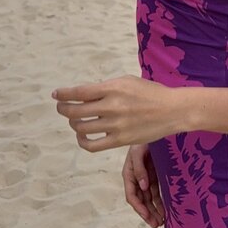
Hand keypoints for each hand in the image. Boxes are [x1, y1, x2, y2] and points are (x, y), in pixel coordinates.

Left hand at [51, 75, 181, 149]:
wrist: (172, 110)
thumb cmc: (150, 92)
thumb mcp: (128, 81)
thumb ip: (106, 87)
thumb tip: (84, 94)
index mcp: (114, 88)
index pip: (79, 92)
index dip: (64, 94)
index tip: (56, 94)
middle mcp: (112, 106)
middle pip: (76, 111)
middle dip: (63, 109)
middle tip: (62, 107)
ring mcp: (115, 125)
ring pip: (81, 127)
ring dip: (73, 124)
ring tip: (75, 120)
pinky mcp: (120, 141)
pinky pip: (92, 145)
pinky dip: (82, 140)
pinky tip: (82, 135)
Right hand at [123, 145, 164, 227]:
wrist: (153, 128)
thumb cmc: (142, 139)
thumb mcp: (138, 152)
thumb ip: (139, 169)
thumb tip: (143, 187)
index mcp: (129, 174)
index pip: (132, 196)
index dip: (139, 207)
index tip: (147, 216)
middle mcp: (137, 179)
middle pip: (141, 201)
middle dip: (147, 214)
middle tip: (156, 224)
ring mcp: (146, 178)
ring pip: (149, 199)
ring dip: (154, 210)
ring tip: (162, 222)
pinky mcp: (155, 176)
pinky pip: (156, 192)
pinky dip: (160, 202)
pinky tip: (165, 210)